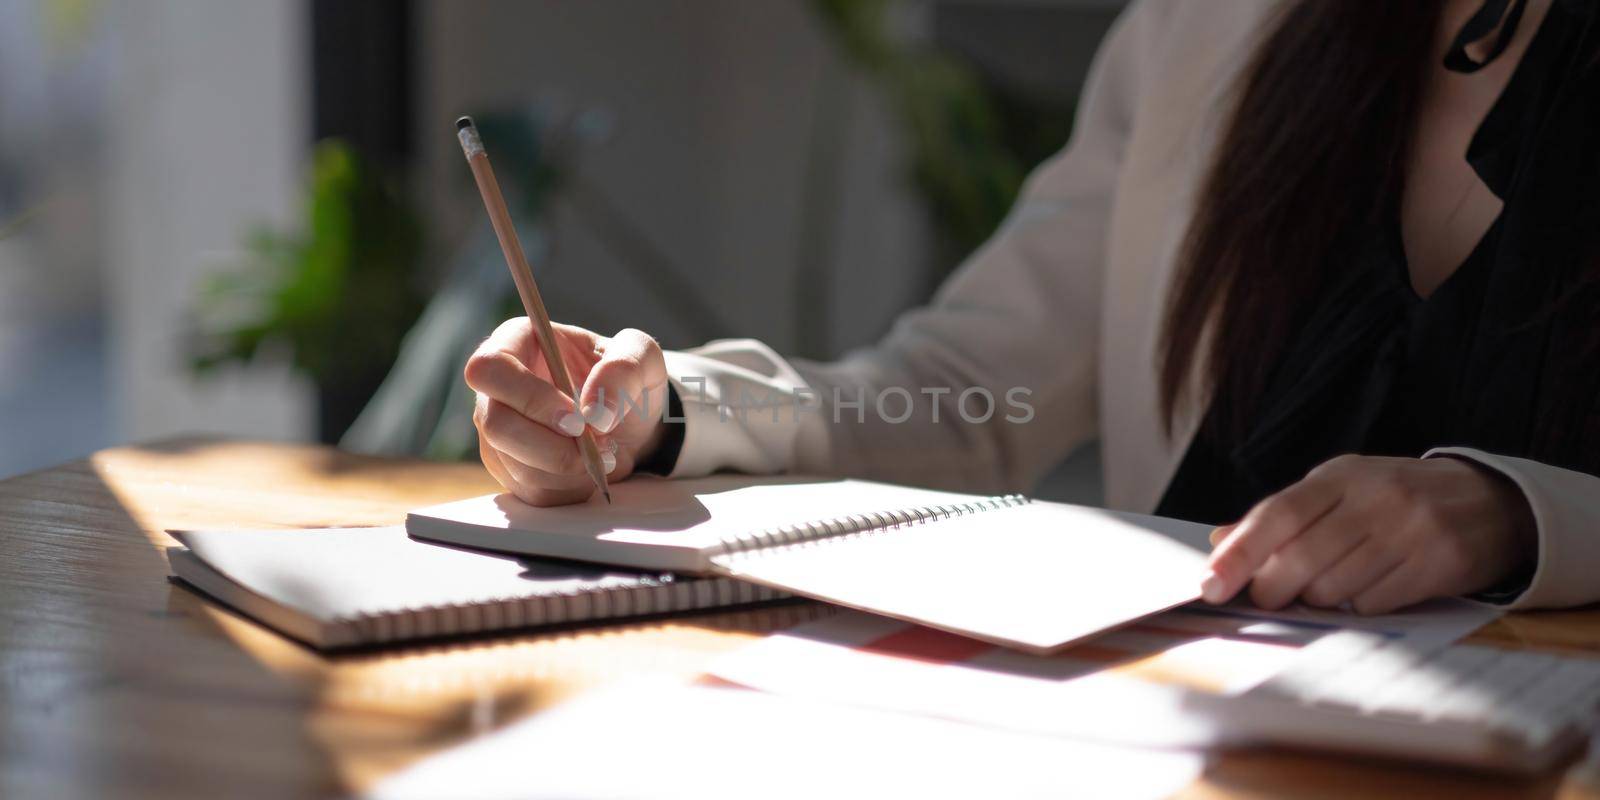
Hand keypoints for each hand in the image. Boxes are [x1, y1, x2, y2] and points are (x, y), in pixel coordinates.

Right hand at [465, 318, 668, 505]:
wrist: (630, 421)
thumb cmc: (626, 379)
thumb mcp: (643, 359)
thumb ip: (624, 370)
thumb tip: (595, 413)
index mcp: (516, 342)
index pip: (490, 368)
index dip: (530, 397)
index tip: (577, 419)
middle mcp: (496, 388)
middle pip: (496, 424)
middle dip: (551, 444)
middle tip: (598, 443)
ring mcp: (497, 431)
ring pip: (515, 463)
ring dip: (568, 466)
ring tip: (605, 451)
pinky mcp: (510, 469)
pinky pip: (531, 490)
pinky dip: (570, 486)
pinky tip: (590, 467)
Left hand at [1200, 454, 1535, 613]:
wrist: (1489, 503)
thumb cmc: (1396, 499)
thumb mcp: (1340, 490)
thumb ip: (1282, 516)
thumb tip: (1218, 541)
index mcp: (1341, 475)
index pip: (1278, 514)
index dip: (1239, 553)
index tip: (1210, 585)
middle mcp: (1375, 498)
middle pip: (1301, 558)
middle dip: (1272, 588)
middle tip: (1268, 597)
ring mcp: (1410, 530)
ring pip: (1335, 587)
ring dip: (1320, 598)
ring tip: (1334, 583)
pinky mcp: (1438, 563)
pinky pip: (1374, 604)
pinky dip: (1361, 606)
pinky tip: (1374, 587)